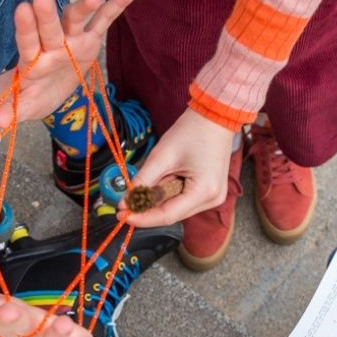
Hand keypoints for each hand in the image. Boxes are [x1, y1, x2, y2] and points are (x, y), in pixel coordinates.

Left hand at [0, 0, 140, 126]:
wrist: (44, 89)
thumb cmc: (31, 95)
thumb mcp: (22, 106)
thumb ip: (11, 110)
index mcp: (33, 60)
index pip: (27, 42)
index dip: (26, 27)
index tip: (22, 10)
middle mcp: (51, 44)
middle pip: (49, 28)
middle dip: (47, 15)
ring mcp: (71, 39)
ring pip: (75, 19)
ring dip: (83, 7)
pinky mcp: (90, 39)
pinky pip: (104, 20)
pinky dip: (118, 4)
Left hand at [116, 107, 235, 226]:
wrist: (214, 118)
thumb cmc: (192, 131)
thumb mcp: (162, 156)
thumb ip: (143, 181)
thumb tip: (125, 201)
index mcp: (204, 192)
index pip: (168, 216)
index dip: (143, 218)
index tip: (122, 215)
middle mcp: (212, 200)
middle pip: (172, 214)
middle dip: (147, 208)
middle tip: (126, 201)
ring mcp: (213, 198)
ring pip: (176, 208)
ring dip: (157, 199)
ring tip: (151, 179)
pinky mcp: (209, 193)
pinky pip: (183, 200)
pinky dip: (168, 194)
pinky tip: (163, 179)